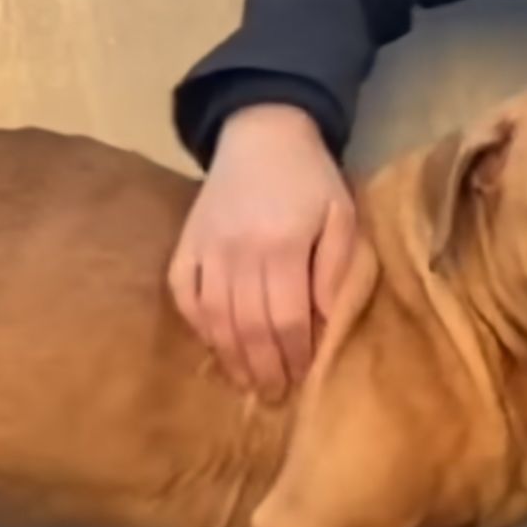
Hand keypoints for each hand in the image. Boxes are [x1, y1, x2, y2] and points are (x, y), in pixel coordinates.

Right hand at [169, 104, 357, 401]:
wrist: (261, 131)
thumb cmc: (310, 178)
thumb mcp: (341, 215)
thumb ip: (336, 268)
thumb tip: (325, 321)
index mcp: (283, 246)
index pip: (288, 318)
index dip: (296, 355)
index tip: (305, 377)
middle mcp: (239, 252)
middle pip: (249, 327)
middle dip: (265, 368)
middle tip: (276, 394)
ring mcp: (206, 250)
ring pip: (215, 319)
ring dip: (232, 358)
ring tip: (248, 383)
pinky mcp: (186, 246)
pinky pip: (185, 296)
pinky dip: (199, 326)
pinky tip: (215, 345)